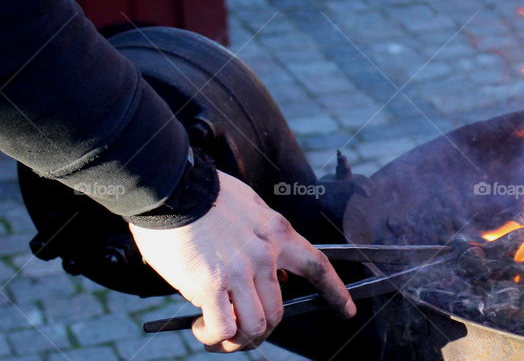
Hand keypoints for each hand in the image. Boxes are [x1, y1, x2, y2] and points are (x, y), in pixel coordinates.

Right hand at [130, 171, 355, 351]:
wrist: (172, 187)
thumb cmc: (203, 195)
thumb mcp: (250, 207)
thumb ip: (263, 238)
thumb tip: (268, 272)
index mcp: (277, 232)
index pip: (318, 266)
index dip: (335, 292)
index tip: (347, 310)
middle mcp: (265, 255)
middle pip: (279, 311)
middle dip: (262, 330)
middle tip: (242, 333)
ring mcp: (240, 271)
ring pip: (255, 326)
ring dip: (237, 341)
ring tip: (218, 336)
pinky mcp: (210, 285)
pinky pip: (224, 328)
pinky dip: (213, 336)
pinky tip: (202, 328)